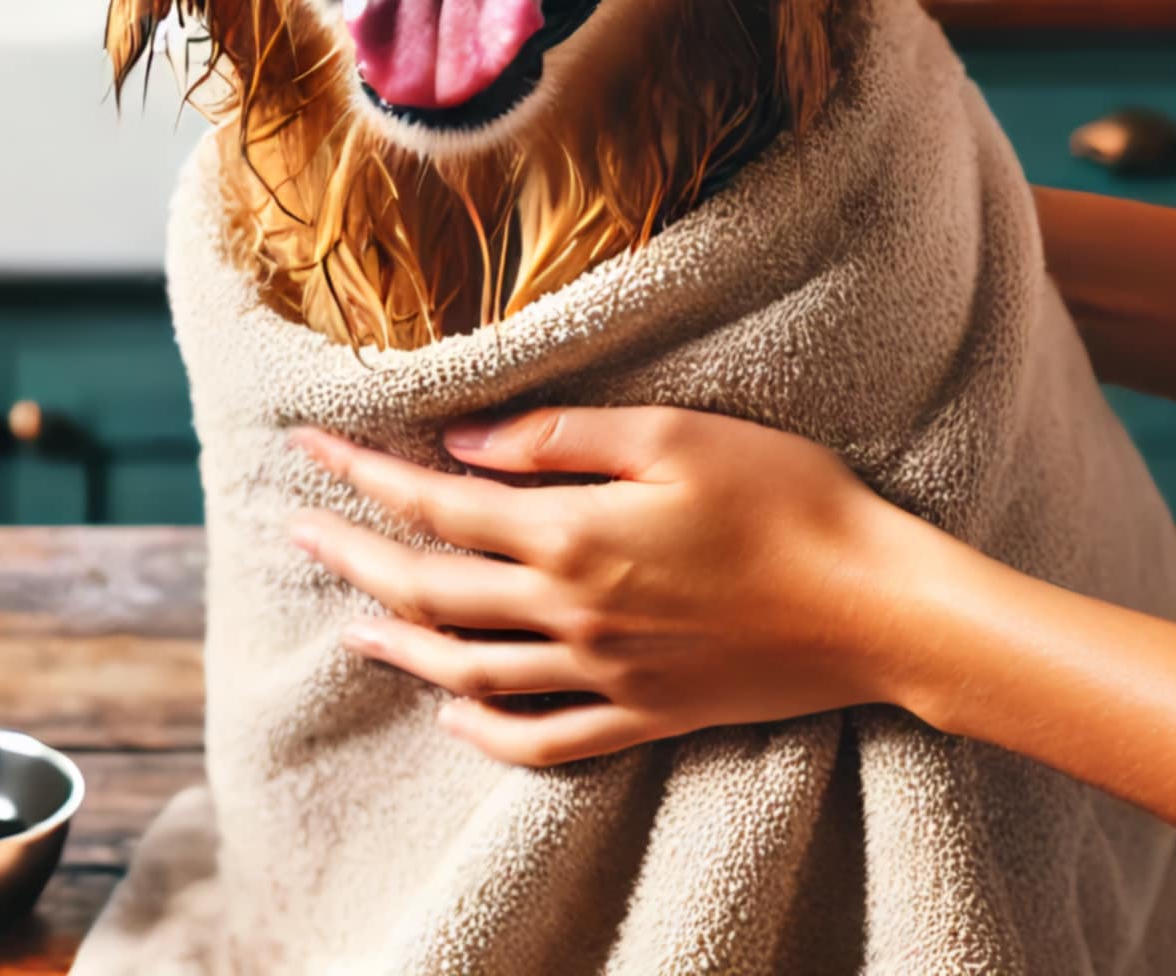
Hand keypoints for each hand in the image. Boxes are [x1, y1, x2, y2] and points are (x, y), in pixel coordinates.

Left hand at [291, 407, 926, 767]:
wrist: (878, 607)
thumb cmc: (785, 498)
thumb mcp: (671, 435)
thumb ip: (558, 440)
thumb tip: (462, 445)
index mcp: (573, 535)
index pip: (436, 505)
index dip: (363, 474)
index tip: (307, 446)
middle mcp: (572, 613)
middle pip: (431, 594)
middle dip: (354, 557)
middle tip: (297, 529)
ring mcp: (605, 676)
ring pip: (469, 672)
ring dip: (399, 647)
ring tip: (348, 628)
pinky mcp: (643, 716)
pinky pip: (542, 739)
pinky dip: (483, 732)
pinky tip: (450, 713)